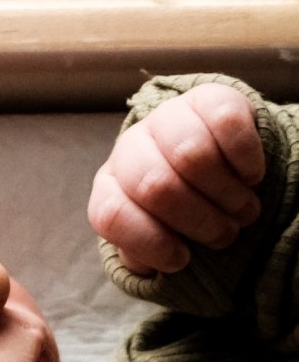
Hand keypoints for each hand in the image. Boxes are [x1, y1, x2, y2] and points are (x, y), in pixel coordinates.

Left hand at [88, 82, 264, 277]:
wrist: (217, 163)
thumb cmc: (183, 214)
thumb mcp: (160, 239)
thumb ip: (147, 254)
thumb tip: (152, 263)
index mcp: (111, 187)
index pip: (112, 214)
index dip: (150, 243)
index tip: (181, 259)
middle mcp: (131, 147)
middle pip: (157, 187)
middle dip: (200, 222)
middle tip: (225, 235)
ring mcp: (167, 117)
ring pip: (192, 155)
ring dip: (227, 195)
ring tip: (244, 211)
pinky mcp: (208, 98)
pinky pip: (227, 125)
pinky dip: (246, 161)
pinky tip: (251, 177)